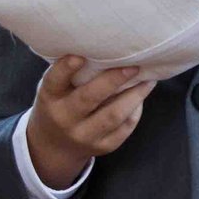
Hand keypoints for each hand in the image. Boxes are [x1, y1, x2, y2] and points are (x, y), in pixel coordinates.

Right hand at [25, 56, 154, 189]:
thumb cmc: (60, 105)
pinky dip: (135, 111)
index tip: (79, 56)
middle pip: (89, 98)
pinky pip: (124, 128)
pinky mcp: (101, 147)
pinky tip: (140, 98)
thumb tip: (109, 51)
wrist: (54, 146)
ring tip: (148, 80)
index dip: (65, 68)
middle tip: (132, 66)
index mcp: (50, 99)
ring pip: (113, 115)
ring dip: (135, 95)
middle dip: (114, 80)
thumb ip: (72, 74)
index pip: (54, 81)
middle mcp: (64, 119)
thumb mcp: (56, 90)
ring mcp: (83, 136)